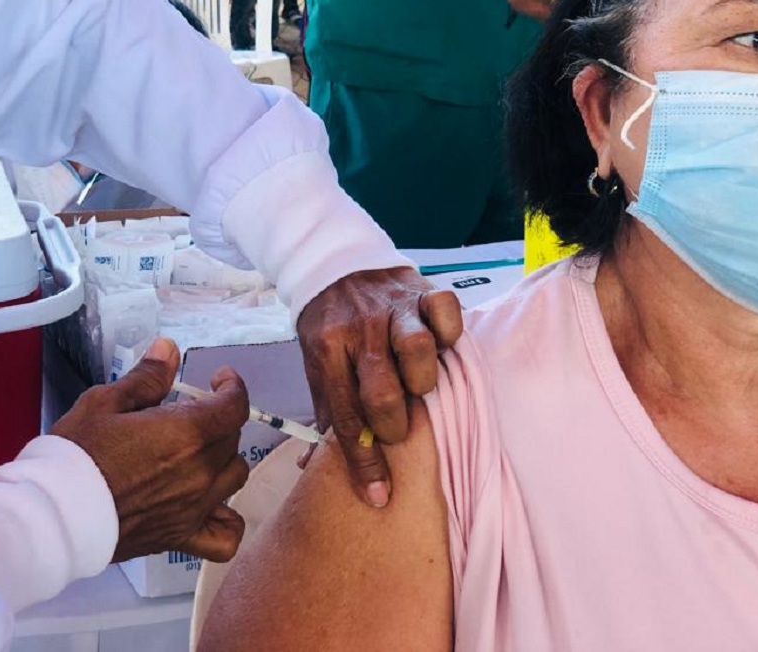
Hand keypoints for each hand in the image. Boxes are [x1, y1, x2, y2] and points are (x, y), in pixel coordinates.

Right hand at [52, 339, 250, 562]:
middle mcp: (200, 470)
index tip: (219, 380)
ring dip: (223, 459)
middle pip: (231, 439)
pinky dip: (228, 521)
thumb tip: (169, 350)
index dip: (232, 387)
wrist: (55, 515)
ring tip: (197, 453)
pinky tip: (212, 506)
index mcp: (186, 432)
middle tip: (187, 415)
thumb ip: (145, 378)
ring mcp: (194, 507)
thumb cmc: (77, 455)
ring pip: (234, 477)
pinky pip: (226, 535)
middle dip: (217, 419)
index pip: (234, 406)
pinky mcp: (180, 537)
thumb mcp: (105, 403)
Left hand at [297, 267, 462, 507]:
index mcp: (327, 350)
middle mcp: (360, 329)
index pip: (347, 417)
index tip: (379, 496)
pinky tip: (439, 343)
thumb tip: (310, 466)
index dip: (365, 462)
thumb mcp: (314, 364)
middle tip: (397, 428)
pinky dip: (447, 329)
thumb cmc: (328, 325)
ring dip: (421, 377)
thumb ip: (325, 411)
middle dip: (394, 425)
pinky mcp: (422, 289)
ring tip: (417, 385)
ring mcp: (393, 308)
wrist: (333, 262)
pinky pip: (444, 309)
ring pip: (416, 348)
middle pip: (383, 390)